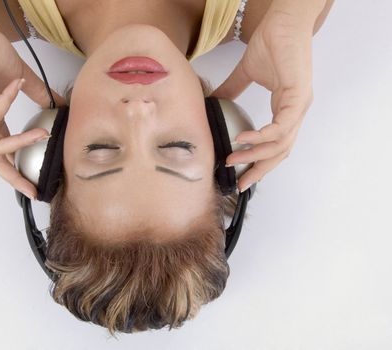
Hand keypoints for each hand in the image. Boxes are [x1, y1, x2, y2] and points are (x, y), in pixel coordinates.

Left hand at [0, 22, 64, 199]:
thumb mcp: (20, 78)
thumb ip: (38, 94)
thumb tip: (58, 105)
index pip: (3, 151)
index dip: (17, 167)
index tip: (34, 182)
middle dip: (13, 176)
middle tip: (31, 187)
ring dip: (20, 141)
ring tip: (42, 135)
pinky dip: (7, 102)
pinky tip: (15, 86)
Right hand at [212, 9, 314, 192]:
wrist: (283, 21)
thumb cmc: (271, 43)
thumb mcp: (246, 74)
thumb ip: (231, 90)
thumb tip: (213, 102)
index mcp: (286, 110)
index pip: (275, 145)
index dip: (259, 162)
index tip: (241, 175)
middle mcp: (296, 112)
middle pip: (281, 152)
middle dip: (259, 170)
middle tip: (240, 182)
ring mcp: (300, 105)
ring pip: (282, 143)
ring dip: (256, 155)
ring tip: (235, 159)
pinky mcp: (299, 95)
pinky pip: (282, 125)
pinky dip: (263, 135)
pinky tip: (244, 138)